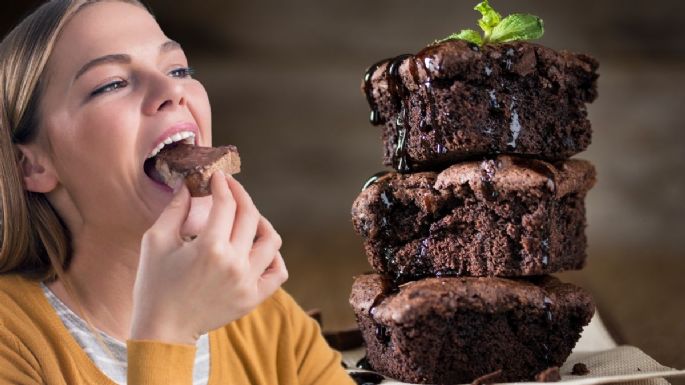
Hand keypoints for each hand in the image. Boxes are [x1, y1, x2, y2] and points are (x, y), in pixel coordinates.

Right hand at [130, 172, 287, 343]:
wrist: (163, 329)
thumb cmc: (155, 284)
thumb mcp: (156, 241)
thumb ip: (175, 209)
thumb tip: (190, 185)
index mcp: (209, 247)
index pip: (227, 204)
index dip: (223, 185)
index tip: (218, 177)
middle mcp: (234, 263)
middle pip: (250, 216)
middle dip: (241, 195)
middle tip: (231, 188)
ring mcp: (247, 282)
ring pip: (271, 241)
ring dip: (261, 223)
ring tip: (247, 218)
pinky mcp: (253, 298)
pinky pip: (278, 272)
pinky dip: (274, 257)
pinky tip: (260, 249)